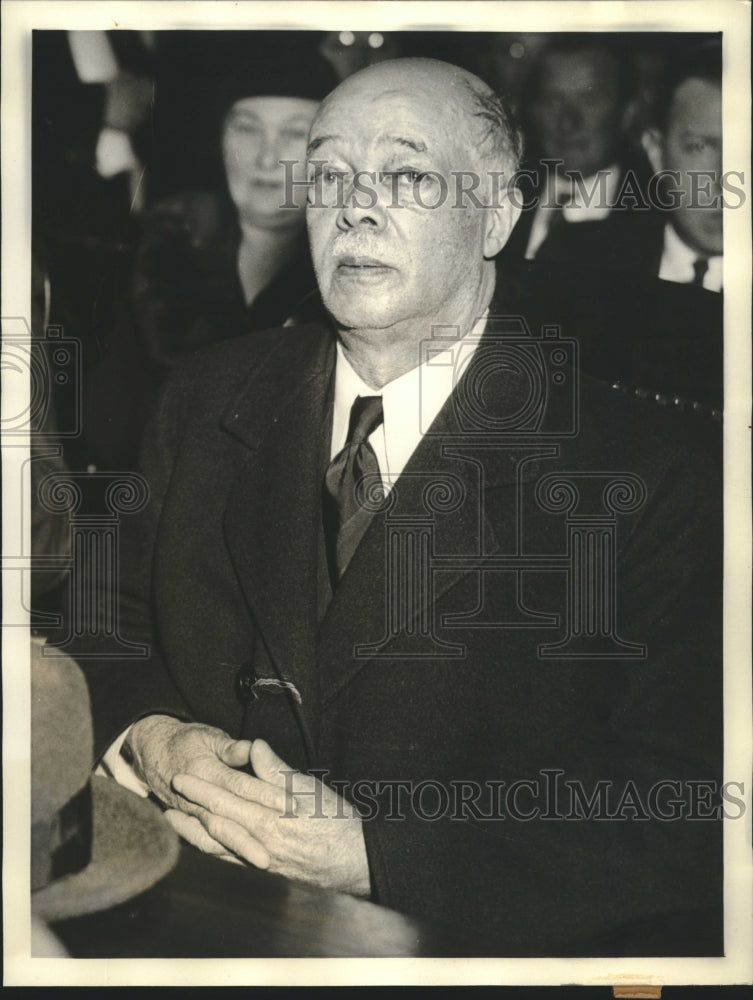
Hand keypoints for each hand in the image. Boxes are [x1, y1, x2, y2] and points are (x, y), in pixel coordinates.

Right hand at [125, 715, 281, 866]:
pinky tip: (242, 861)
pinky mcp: (188, 823)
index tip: (291, 804)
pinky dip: (222, 852)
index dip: (265, 794)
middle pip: (227, 819)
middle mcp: (194, 798)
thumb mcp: (207, 737)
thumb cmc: (186, 741)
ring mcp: (189, 814)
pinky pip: (204, 842)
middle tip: (275, 852)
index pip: (240, 785)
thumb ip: (231, 748)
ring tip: (263, 862)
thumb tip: (253, 746)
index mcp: (204, 771)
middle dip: (251, 837)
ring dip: (239, 849)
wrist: (151, 751)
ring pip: (215, 837)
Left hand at [168, 739, 370, 895]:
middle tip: (170, 791)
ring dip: (193, 830)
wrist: (356, 862)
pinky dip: (209, 849)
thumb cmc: (338, 822)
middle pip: (219, 819)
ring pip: (218, 844)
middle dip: (192, 805)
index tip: (184, 775)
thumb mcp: (313, 790)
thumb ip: (280, 771)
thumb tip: (255, 746)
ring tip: (172, 818)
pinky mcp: (264, 871)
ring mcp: (260, 860)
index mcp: (273, 817)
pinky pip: (229, 861)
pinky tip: (198, 841)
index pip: (230, 797)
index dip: (204, 786)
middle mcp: (262, 841)